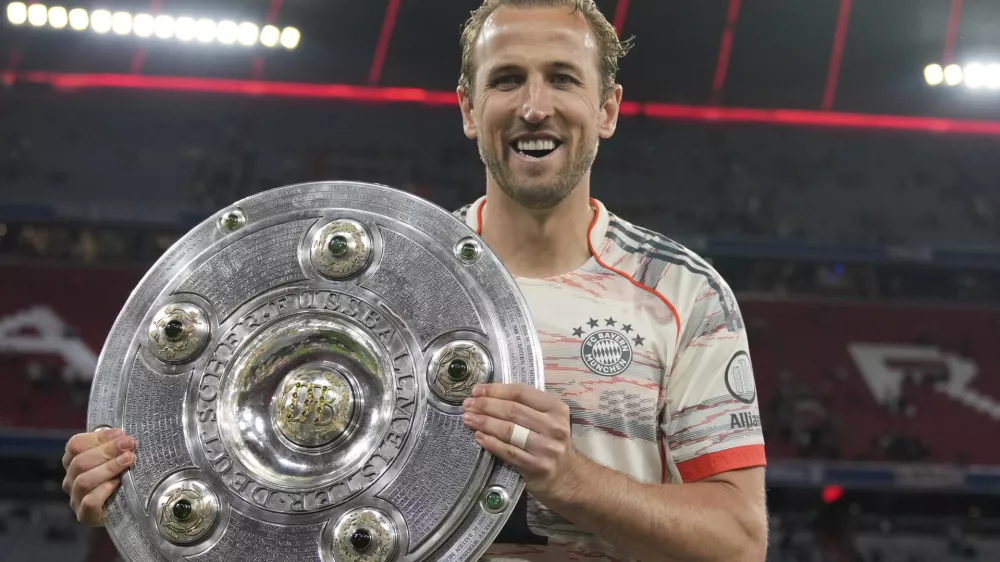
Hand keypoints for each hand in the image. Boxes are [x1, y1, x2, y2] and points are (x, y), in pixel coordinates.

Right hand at [62, 427, 135, 525]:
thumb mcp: (117, 458)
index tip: (120, 434)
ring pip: (83, 481)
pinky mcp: (85, 515)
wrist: (125, 510)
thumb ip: (115, 446)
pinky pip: (89, 502)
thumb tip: (122, 436)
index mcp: (73, 461)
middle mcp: (71, 479)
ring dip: (108, 468)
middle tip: (129, 444)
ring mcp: (76, 498)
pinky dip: (103, 491)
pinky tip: (117, 483)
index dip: (98, 437)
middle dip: (107, 450)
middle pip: (80, 462)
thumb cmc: (120, 478)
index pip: (75, 445)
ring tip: (128, 460)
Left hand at [461, 383, 580, 501]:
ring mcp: (547, 448)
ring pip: (509, 430)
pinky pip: (509, 452)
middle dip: (485, 406)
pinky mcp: (537, 466)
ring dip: (484, 423)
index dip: (495, 390)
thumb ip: (525, 406)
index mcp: (556, 408)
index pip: (521, 392)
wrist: (567, 476)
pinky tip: (479, 437)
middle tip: (467, 405)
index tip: (476, 391)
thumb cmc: (550, 443)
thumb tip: (487, 395)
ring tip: (468, 419)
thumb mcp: (547, 419)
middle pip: (513, 410)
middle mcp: (554, 426)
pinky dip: (491, 443)